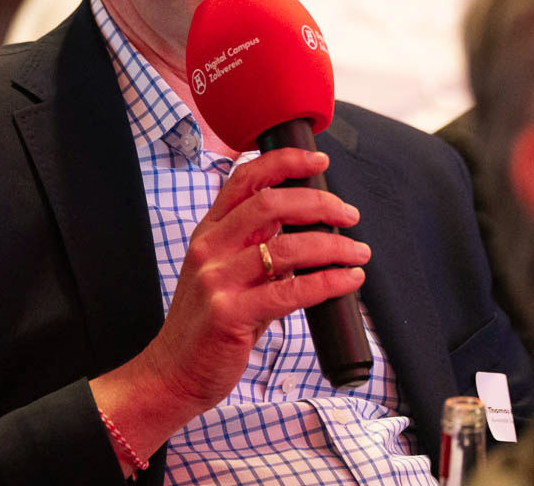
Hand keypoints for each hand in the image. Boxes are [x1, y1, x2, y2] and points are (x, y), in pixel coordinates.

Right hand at [91, 147, 368, 466]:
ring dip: (333, 246)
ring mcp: (217, 280)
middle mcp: (209, 249)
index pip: (244, 180)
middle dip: (318, 203)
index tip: (319, 160)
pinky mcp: (230, 314)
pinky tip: (349, 280)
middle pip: (270, 205)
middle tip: (349, 214)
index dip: (283, 161)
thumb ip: (256, 250)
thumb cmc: (206, 326)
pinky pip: (291, 292)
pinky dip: (328, 282)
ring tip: (359, 252)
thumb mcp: (223, 275)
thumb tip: (306, 232)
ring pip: (286, 248)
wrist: (174, 373)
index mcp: (208, 233)